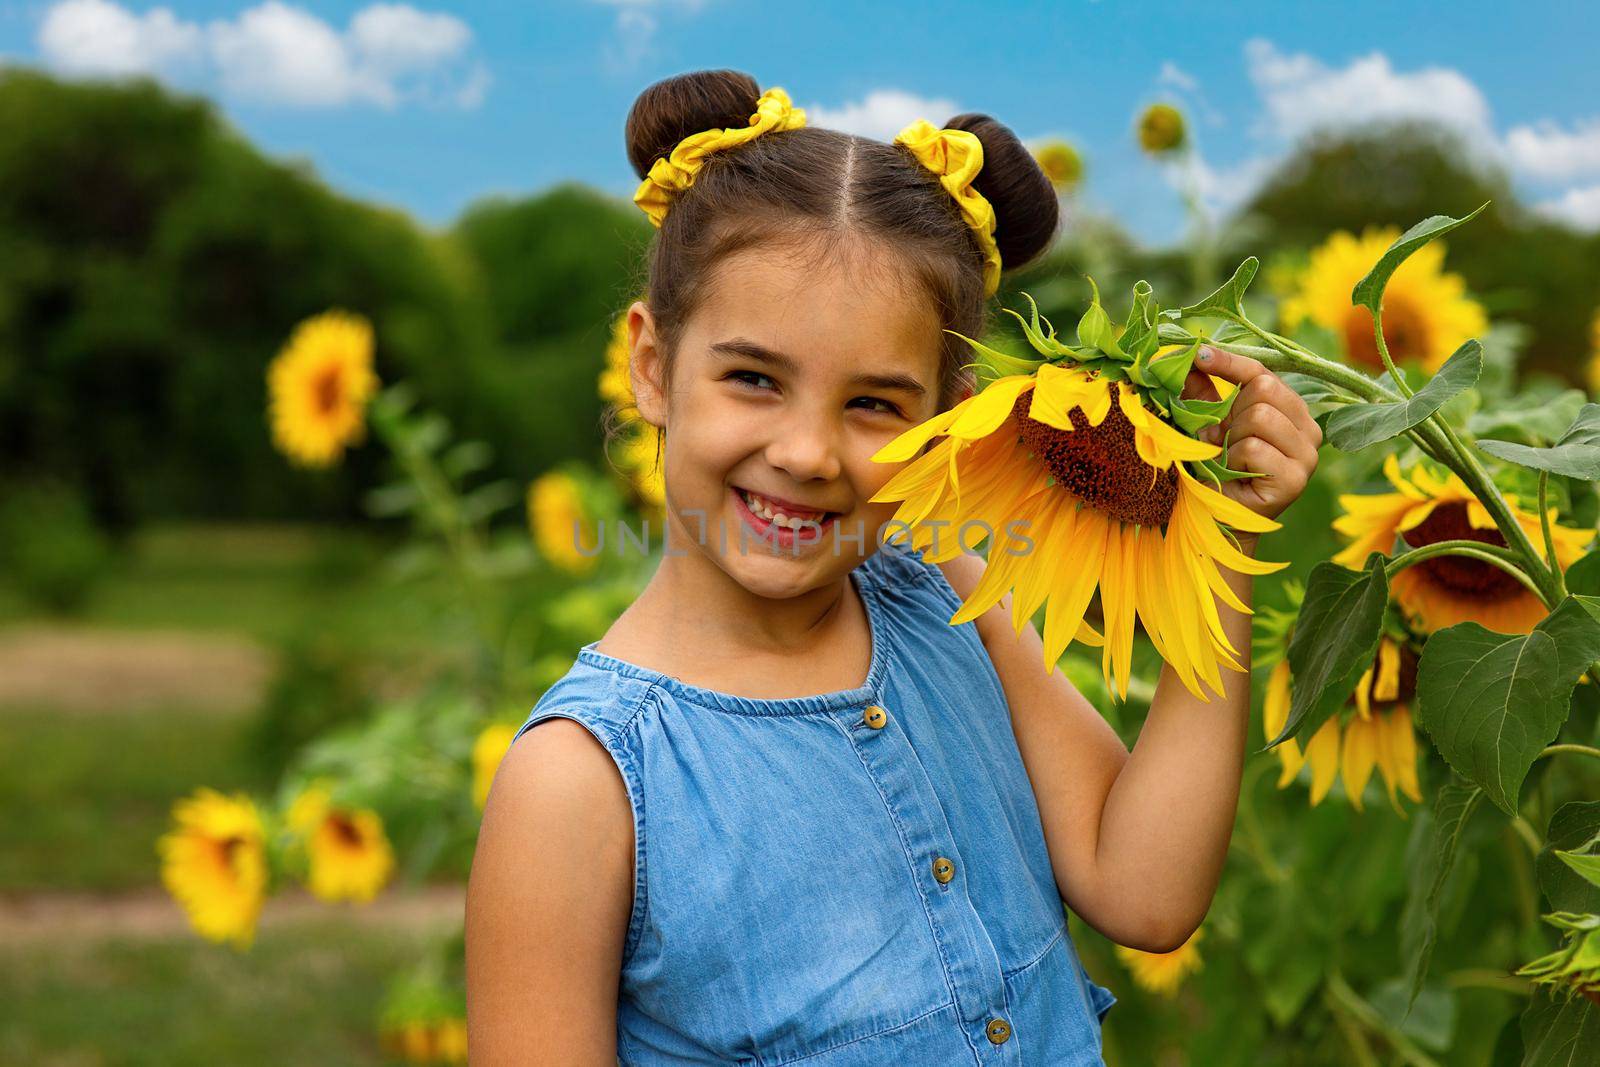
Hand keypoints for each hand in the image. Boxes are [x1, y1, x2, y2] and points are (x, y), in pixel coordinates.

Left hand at [1180, 346, 1321, 527]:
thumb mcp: (1206, 424)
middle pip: (1264, 389)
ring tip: (1230, 460)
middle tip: (1223, 440)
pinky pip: (1253, 448)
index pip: (1263, 372)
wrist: (1214, 518)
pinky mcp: (1296, 479)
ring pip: (1260, 417)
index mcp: (1291, 411)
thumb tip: (1188, 354)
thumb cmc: (1214, 470)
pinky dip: (1233, 461)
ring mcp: (1307, 455)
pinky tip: (1236, 476)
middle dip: (1231, 413)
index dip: (1231, 362)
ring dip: (1231, 439)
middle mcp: (1308, 429)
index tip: (1199, 355)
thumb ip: (1202, 392)